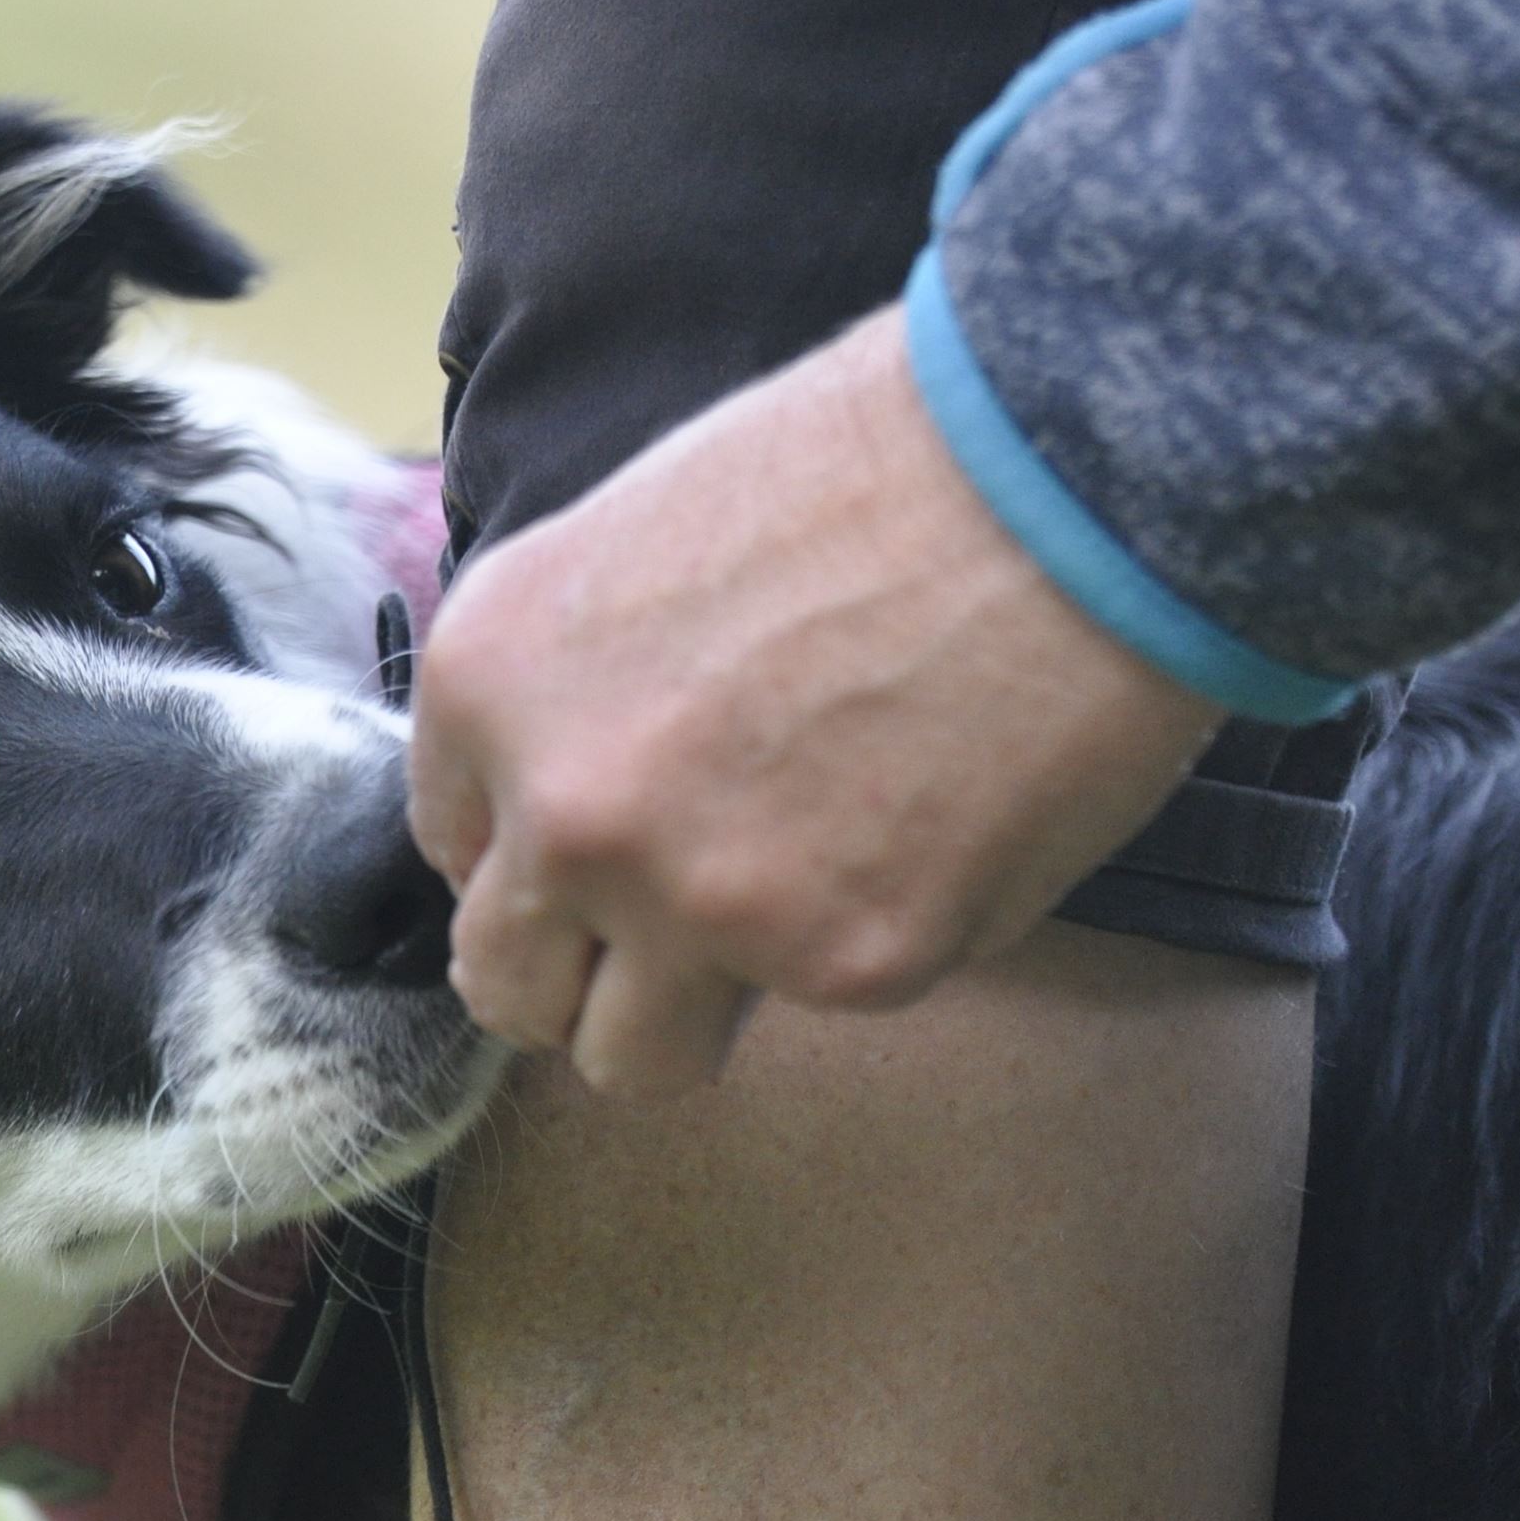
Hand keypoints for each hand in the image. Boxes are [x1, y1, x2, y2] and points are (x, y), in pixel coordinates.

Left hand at [408, 308, 1223, 1093]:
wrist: (1063, 470)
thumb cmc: (875, 463)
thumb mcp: (642, 536)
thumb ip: (578, 688)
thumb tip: (579, 789)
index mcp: (490, 682)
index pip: (456, 847)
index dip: (541, 850)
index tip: (618, 834)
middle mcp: (563, 809)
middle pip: (508, 984)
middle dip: (584, 968)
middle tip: (679, 923)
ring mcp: (695, 900)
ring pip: (630, 1056)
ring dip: (693, 1009)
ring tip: (797, 904)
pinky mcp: (843, 961)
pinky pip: (821, 1005)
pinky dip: (874, 941)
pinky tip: (936, 826)